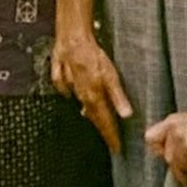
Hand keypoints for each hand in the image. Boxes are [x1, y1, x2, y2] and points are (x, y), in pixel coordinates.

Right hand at [51, 30, 133, 153]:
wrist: (71, 39)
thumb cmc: (91, 54)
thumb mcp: (111, 75)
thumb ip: (118, 96)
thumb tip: (126, 114)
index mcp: (94, 97)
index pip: (105, 123)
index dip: (111, 136)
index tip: (116, 148)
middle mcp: (81, 96)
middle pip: (93, 117)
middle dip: (102, 129)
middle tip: (110, 139)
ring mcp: (69, 88)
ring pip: (82, 105)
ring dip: (91, 115)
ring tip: (98, 122)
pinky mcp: (60, 79)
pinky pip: (67, 93)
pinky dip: (74, 97)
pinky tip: (77, 96)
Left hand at [145, 107, 186, 186]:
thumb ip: (177, 136)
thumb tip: (171, 157)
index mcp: (172, 121)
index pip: (150, 139)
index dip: (160, 152)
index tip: (172, 160)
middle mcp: (174, 127)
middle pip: (167, 158)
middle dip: (182, 166)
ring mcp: (182, 137)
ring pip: (180, 165)